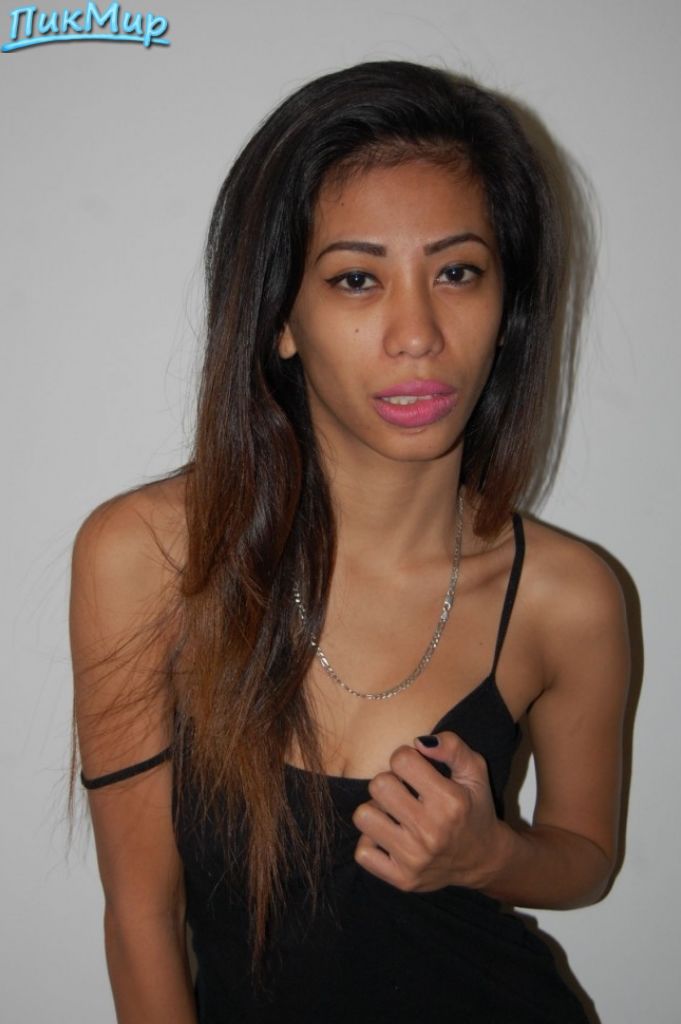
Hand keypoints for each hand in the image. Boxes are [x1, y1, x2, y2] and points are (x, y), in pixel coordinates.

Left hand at [351, 731, 506, 892]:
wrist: (483, 859)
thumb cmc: (474, 808)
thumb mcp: (475, 771)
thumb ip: (452, 746)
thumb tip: (418, 742)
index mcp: (450, 801)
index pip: (401, 760)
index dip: (405, 758)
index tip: (415, 770)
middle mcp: (431, 831)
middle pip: (378, 785)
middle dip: (389, 782)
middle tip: (404, 792)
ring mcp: (415, 858)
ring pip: (363, 816)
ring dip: (376, 810)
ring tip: (394, 813)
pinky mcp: (402, 879)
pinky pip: (363, 852)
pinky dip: (372, 842)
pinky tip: (389, 837)